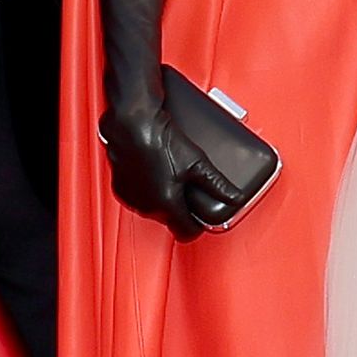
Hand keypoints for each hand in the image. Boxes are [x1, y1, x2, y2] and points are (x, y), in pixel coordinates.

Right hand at [100, 102, 241, 239]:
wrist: (132, 124)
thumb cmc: (159, 140)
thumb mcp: (197, 162)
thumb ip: (218, 185)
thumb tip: (235, 197)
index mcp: (167, 204)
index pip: (187, 232)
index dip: (198, 225)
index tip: (202, 217)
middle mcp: (147, 206)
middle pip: (171, 220)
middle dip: (181, 209)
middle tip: (188, 188)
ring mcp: (132, 199)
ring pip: (154, 211)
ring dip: (163, 201)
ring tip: (171, 178)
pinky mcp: (121, 189)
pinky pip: (139, 199)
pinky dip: (147, 192)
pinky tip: (155, 174)